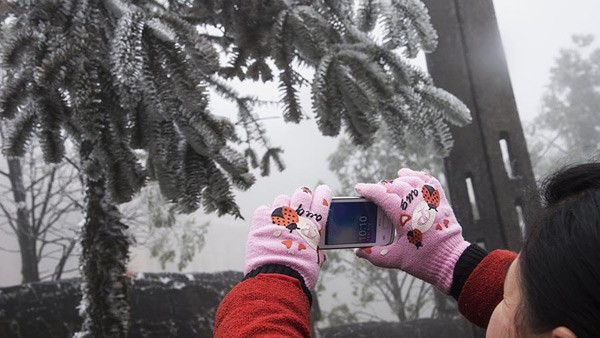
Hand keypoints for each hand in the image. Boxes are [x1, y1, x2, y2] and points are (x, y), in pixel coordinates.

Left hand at [244, 185, 331, 289]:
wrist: (275, 279)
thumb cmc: (299, 273)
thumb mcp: (314, 260)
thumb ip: (315, 249)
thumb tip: (317, 251)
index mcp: (313, 225)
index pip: (322, 199)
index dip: (323, 194)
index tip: (323, 192)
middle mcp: (296, 215)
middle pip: (302, 193)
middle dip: (302, 197)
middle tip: (300, 206)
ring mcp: (277, 215)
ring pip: (282, 199)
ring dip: (283, 207)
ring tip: (281, 220)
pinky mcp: (260, 219)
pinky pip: (264, 209)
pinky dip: (266, 216)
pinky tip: (267, 227)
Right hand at [354, 168, 469, 293]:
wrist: (453, 264)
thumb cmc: (425, 262)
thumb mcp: (396, 260)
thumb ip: (374, 255)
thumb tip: (359, 252)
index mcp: (406, 217)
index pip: (384, 196)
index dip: (369, 190)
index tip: (359, 188)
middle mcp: (419, 205)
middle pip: (397, 186)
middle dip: (383, 186)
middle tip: (374, 193)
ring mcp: (432, 203)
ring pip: (415, 180)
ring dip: (401, 179)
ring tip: (392, 182)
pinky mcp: (443, 204)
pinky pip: (432, 183)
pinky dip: (421, 177)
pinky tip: (414, 177)